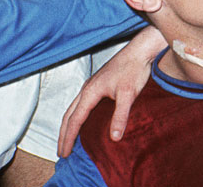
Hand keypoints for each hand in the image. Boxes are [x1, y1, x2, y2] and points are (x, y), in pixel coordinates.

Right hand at [58, 25, 164, 154]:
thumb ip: (120, 115)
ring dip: (68, 124)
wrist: (141, 49)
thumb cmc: (134, 69)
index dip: (69, 138)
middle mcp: (87, 88)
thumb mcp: (128, 94)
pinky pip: (81, 102)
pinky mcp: (99, 82)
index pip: (74, 120)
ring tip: (67, 138)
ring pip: (73, 107)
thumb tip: (114, 138)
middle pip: (69, 115)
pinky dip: (76, 114)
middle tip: (61, 151)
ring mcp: (92, 84)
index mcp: (90, 92)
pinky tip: (83, 119)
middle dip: (63, 134)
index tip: (64, 153)